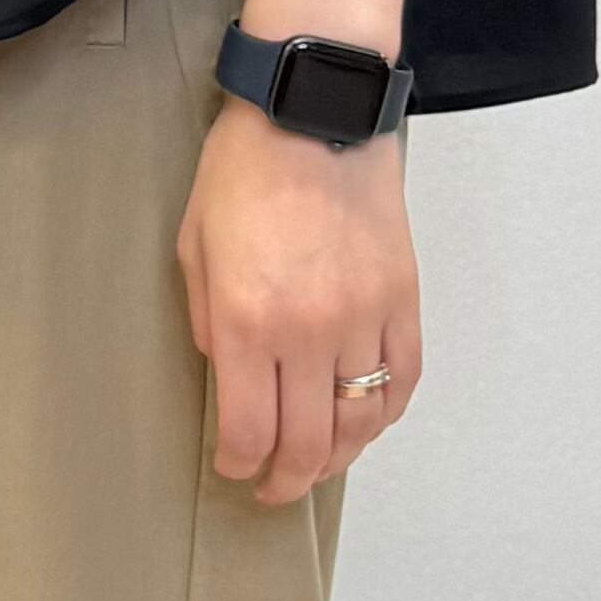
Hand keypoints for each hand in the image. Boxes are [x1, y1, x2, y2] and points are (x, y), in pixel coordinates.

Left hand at [176, 100, 420, 503]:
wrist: (313, 111)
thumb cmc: (245, 171)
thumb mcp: (195, 251)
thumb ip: (210, 325)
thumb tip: (231, 377)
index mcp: (251, 322)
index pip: (251, 431)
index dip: (241, 465)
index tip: (234, 469)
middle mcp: (312, 331)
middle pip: (310, 442)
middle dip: (287, 479)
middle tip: (274, 489)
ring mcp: (365, 317)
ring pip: (362, 421)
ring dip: (339, 458)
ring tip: (318, 466)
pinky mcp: (403, 297)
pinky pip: (404, 377)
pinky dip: (386, 412)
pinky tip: (366, 422)